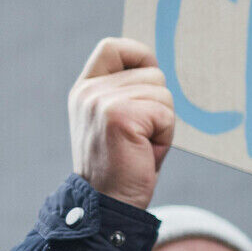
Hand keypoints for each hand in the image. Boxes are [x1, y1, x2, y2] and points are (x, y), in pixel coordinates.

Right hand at [68, 38, 174, 208]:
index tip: (149, 85)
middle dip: (159, 107)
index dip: (140, 57)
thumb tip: (159, 69)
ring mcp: (101, 101)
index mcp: (85, 88)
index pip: (113, 47)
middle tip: (141, 137)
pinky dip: (165, 135)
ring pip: (163, 94)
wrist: (108, 203)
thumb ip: (129, 92)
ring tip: (141, 145)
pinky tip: (145, 152)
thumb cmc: (123, 164)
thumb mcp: (120, 120)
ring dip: (163, 123)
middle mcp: (89, 91)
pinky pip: (165, 113)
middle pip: (153, 74)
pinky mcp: (119, 116)